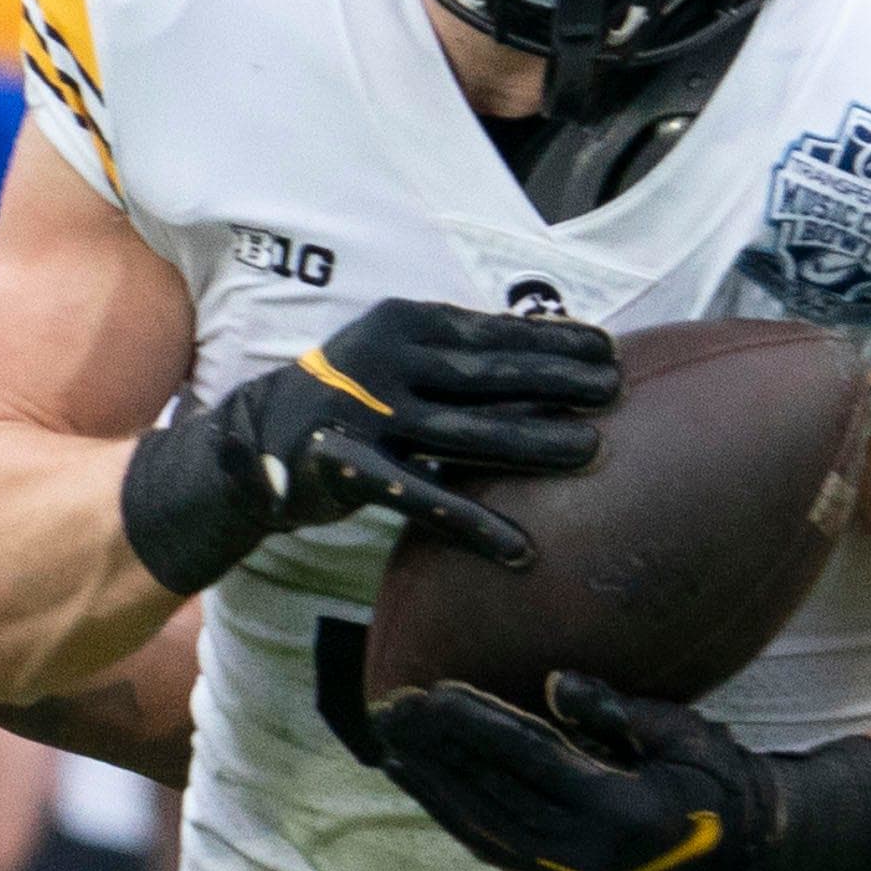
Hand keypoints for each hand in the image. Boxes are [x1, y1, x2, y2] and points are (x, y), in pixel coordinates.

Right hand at [117, 299, 618, 594]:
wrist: (252, 442)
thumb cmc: (352, 396)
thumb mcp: (397, 356)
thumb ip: (458, 355)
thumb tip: (553, 350)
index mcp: (401, 323)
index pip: (490, 330)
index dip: (552, 339)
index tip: (609, 349)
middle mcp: (382, 361)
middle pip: (485, 375)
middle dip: (556, 382)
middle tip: (617, 390)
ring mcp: (363, 415)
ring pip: (463, 433)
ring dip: (531, 443)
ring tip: (590, 452)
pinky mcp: (345, 470)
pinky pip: (421, 500)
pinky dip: (472, 524)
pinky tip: (519, 548)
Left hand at [370, 671, 870, 870]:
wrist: (746, 853)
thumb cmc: (720, 778)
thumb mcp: (684, 732)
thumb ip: (616, 711)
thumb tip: (554, 684)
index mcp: (621, 813)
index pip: (527, 760)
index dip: (474, 725)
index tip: (429, 691)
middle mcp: (586, 854)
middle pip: (492, 795)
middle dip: (436, 751)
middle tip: (390, 708)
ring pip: (483, 827)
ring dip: (433, 785)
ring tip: (393, 743)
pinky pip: (494, 845)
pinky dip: (454, 814)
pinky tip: (426, 785)